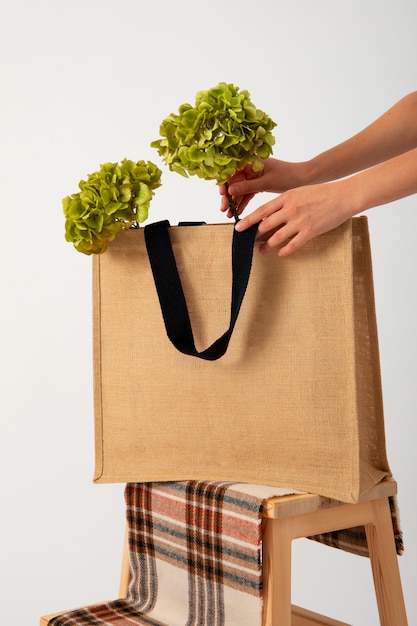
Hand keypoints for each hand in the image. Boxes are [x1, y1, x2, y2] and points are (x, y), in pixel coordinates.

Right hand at [219, 158, 306, 217]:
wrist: (304, 179)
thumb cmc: (287, 176)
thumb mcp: (266, 182)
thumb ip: (247, 187)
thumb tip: (230, 191)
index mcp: (251, 161)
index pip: (232, 171)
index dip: (224, 183)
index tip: (222, 195)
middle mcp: (250, 167)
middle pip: (233, 182)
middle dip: (228, 196)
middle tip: (225, 209)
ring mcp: (254, 176)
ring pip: (239, 190)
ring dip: (234, 202)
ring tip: (230, 214)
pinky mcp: (258, 184)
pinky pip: (247, 194)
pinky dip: (243, 202)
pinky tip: (238, 212)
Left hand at [235, 179, 356, 255]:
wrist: (344, 196)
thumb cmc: (322, 193)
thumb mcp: (299, 192)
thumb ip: (284, 202)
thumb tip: (270, 213)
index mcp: (286, 198)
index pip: (261, 210)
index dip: (248, 220)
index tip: (238, 228)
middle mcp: (290, 209)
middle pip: (265, 225)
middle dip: (253, 235)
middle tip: (247, 242)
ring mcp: (299, 221)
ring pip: (276, 237)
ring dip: (267, 246)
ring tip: (261, 251)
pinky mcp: (310, 232)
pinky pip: (292, 245)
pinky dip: (284, 251)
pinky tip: (280, 253)